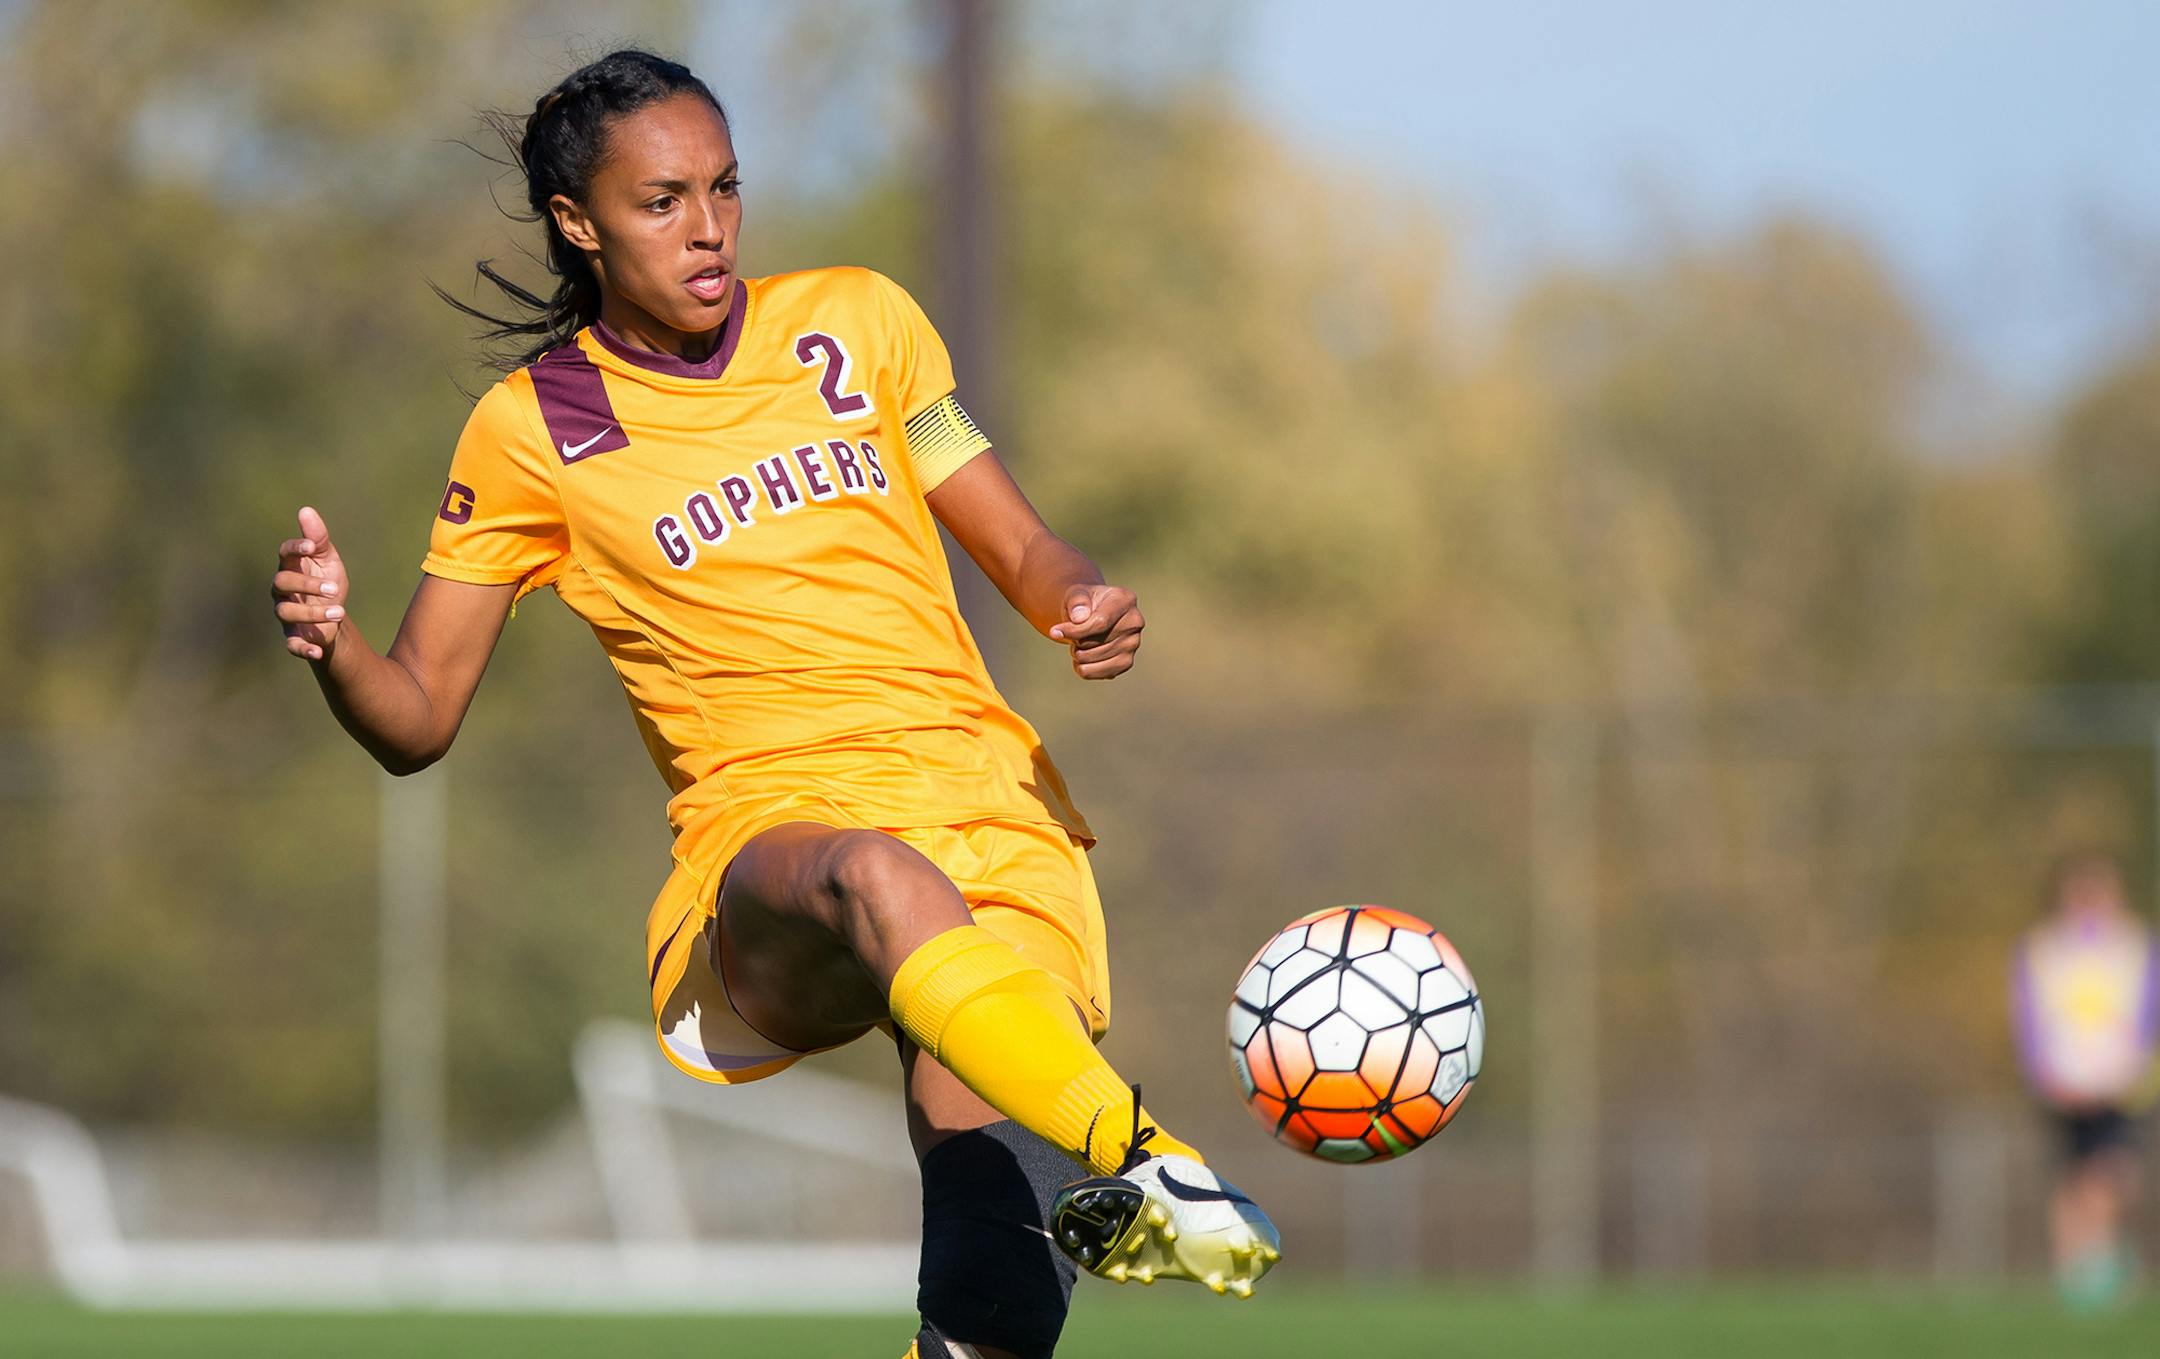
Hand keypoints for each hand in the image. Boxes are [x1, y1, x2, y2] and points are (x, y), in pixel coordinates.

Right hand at [271, 506, 349, 661]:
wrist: (336, 617)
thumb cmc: (327, 582)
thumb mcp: (328, 560)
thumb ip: (318, 538)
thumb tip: (305, 510)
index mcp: (292, 567)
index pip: (284, 554)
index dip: (294, 548)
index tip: (310, 547)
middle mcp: (283, 590)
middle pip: (282, 582)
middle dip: (308, 585)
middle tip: (335, 589)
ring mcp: (286, 613)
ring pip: (287, 612)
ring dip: (313, 613)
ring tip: (340, 612)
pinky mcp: (294, 636)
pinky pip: (291, 644)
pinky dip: (302, 648)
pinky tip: (317, 649)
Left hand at [1048, 583, 1143, 679]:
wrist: (1090, 615)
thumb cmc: (1083, 603)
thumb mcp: (1076, 594)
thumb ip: (1077, 602)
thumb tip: (1079, 618)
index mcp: (1125, 600)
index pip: (1100, 622)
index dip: (1075, 630)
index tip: (1054, 632)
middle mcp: (1135, 622)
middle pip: (1094, 642)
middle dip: (1075, 640)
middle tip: (1073, 632)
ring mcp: (1133, 644)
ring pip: (1093, 659)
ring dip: (1078, 654)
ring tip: (1079, 642)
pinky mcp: (1126, 662)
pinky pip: (1098, 674)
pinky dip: (1083, 668)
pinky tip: (1081, 657)